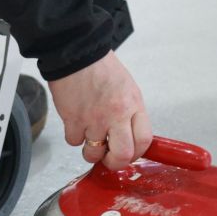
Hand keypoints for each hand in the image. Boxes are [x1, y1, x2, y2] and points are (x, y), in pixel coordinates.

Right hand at [47, 51, 151, 169]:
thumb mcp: (128, 89)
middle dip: (114, 162)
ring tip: (89, 137)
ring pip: (93, 153)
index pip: (144, 142)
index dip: (136, 154)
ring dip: (91, 150)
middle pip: (122, 155)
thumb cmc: (102, 68)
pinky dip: (74, 136)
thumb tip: (129, 138)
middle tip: (108, 158)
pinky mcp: (73, 119)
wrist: (77, 52)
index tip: (129, 154)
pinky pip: (74, 141)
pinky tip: (76, 122)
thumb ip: (131, 114)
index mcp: (133, 105)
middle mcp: (116, 114)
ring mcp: (93, 118)